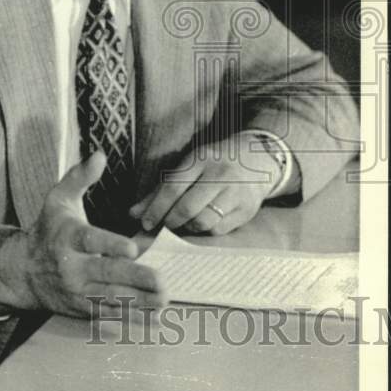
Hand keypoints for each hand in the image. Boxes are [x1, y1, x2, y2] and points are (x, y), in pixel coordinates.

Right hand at [0, 152, 166, 317]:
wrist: (22, 271)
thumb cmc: (47, 230)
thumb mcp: (58, 199)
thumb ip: (79, 177)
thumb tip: (99, 155)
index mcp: (68, 238)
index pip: (90, 241)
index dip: (111, 246)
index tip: (134, 248)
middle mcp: (71, 267)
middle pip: (105, 275)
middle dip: (134, 280)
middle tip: (161, 281)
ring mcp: (76, 292)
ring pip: (109, 300)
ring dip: (137, 304)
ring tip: (164, 302)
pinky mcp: (79, 309)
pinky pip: (105, 317)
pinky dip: (128, 321)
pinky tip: (151, 323)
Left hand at [129, 134, 281, 235]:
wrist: (257, 159)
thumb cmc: (213, 165)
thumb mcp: (189, 167)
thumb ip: (160, 191)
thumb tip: (133, 214)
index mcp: (201, 158)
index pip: (172, 187)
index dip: (155, 209)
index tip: (145, 223)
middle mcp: (220, 173)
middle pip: (187, 207)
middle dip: (170, 222)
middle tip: (164, 226)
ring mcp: (236, 191)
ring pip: (204, 222)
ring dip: (188, 228)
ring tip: (184, 224)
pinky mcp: (247, 209)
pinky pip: (219, 229)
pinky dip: (206, 232)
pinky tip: (202, 225)